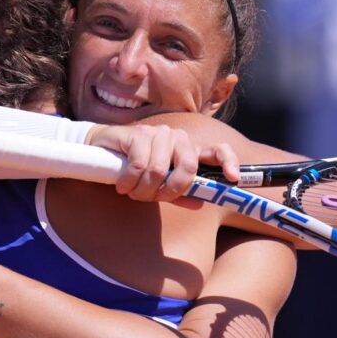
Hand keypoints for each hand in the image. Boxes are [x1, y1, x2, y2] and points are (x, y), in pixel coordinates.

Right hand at [86, 123, 239, 202]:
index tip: (233, 178)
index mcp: (189, 150)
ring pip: (160, 170)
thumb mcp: (160, 186)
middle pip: (187, 167)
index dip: (228, 162)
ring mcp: (158, 133)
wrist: (104, 151)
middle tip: (152, 198)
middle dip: (169, 190)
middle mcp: (178, 137)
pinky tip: (122, 185)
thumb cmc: (135, 170)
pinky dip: (130, 181)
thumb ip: (180, 193)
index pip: (217, 150)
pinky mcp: (138, 133)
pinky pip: (139, 165)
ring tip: (132, 192)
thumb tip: (200, 203)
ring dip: (143, 190)